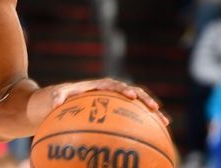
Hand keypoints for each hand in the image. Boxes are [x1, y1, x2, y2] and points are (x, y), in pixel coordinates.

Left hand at [50, 78, 169, 125]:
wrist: (58, 103)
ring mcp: (114, 102)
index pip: (112, 85)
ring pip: (137, 105)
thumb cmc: (57, 99)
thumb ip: (57, 96)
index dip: (122, 89)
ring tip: (165, 122)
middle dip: (144, 99)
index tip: (131, 96)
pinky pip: (133, 117)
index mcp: (97, 86)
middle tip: (155, 109)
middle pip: (131, 92)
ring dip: (151, 112)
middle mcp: (109, 92)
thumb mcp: (54, 96)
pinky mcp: (116, 113)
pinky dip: (145, 123)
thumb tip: (55, 102)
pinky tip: (157, 136)